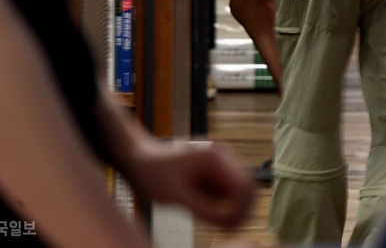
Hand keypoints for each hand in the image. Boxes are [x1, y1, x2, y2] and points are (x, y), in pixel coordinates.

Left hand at [124, 141, 253, 228]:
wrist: (137, 158)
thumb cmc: (152, 172)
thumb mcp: (177, 195)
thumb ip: (205, 210)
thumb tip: (230, 223)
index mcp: (215, 157)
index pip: (244, 186)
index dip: (243, 209)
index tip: (231, 227)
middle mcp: (223, 156)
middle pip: (247, 187)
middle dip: (241, 209)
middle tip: (227, 229)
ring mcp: (220, 162)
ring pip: (238, 190)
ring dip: (231, 206)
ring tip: (211, 219)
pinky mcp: (214, 170)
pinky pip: (227, 190)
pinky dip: (222, 203)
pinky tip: (203, 208)